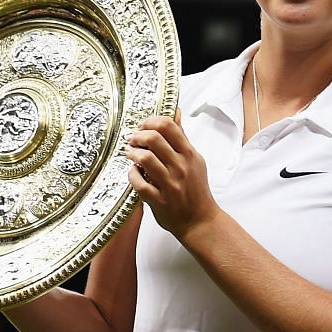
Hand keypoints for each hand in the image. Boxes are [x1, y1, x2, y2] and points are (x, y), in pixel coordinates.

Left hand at [125, 113, 219, 241]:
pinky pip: (138, 182)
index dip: (150, 122)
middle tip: (133, 140)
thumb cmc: (196, 189)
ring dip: (132, 153)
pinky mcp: (158, 200)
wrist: (200, 221)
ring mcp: (169, 184)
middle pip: (153, 139)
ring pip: (144, 159)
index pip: (168, 126)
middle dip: (137, 136)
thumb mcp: (194, 160)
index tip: (144, 127)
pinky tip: (134, 173)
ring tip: (131, 154)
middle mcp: (180, 167)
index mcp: (189, 155)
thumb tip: (176, 111)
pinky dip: (132, 175)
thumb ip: (182, 137)